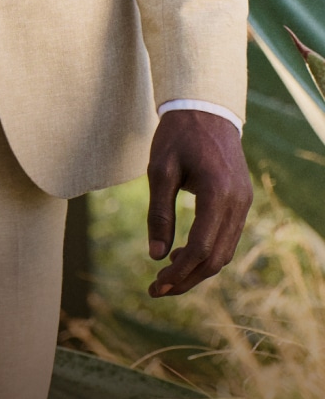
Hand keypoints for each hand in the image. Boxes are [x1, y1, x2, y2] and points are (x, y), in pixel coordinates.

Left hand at [146, 109, 252, 297]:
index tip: (156, 285)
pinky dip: (208, 253)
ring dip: (198, 269)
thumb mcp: (159, 170)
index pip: (202, 248)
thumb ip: (159, 214)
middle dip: (188, 278)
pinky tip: (183, 256)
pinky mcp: (242, 201)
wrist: (204, 108)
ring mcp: (244, 203)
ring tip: (167, 278)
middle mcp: (238, 203)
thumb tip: (155, 256)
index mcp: (218, 194)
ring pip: (225, 251)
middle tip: (158, 290)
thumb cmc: (176, 136)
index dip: (180, 272)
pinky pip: (227, 237)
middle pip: (217, 258)